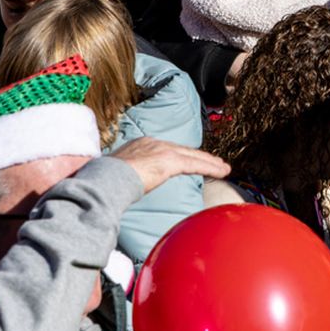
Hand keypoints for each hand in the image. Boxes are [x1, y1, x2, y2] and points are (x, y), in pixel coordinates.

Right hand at [110, 136, 230, 192]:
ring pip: (192, 156)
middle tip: (214, 162)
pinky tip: (222, 171)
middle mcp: (152, 143)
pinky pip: (195, 164)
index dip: (180, 155)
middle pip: (182, 150)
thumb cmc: (105, 181)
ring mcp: (161, 150)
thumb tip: (125, 187)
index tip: (188, 160)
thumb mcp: (118, 175)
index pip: (166, 150)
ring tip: (224, 168)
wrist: (105, 179)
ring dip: (210, 163)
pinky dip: (210, 167)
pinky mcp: (169, 161)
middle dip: (200, 157)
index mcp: (140, 145)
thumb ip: (128, 177)